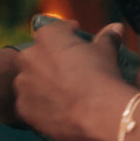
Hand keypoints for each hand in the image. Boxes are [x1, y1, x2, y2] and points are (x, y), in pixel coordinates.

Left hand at [13, 21, 130, 140]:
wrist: (99, 112)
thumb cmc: (102, 76)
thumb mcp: (107, 52)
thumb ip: (107, 37)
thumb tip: (115, 27)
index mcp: (48, 37)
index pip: (54, 31)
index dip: (67, 37)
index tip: (77, 45)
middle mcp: (29, 56)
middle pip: (36, 56)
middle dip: (49, 62)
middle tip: (68, 73)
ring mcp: (23, 84)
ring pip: (29, 82)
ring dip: (41, 85)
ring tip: (62, 95)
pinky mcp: (23, 108)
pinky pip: (29, 104)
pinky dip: (40, 106)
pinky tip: (57, 110)